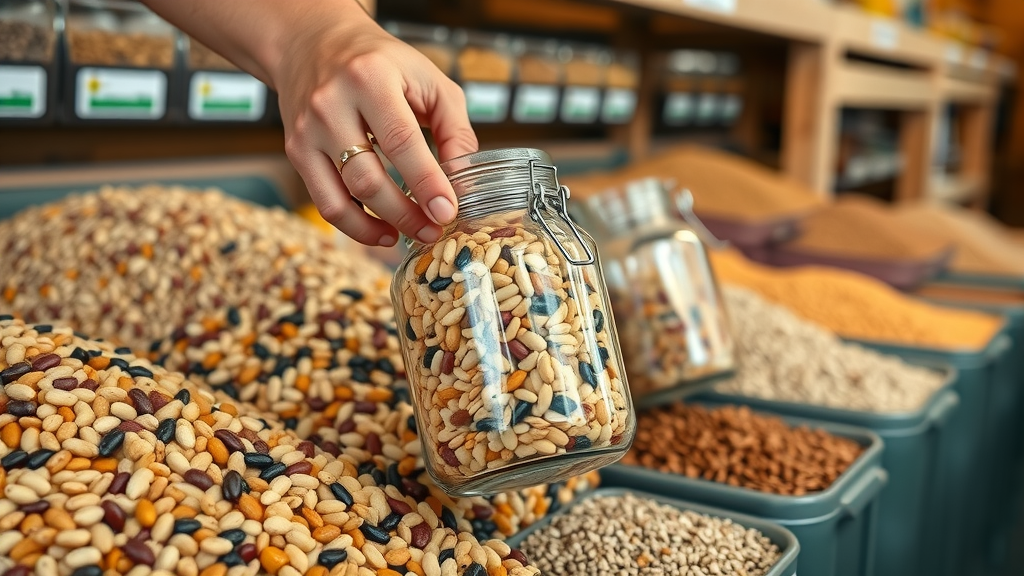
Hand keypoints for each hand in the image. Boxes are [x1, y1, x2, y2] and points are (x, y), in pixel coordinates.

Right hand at [272, 3, 477, 245]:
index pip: (400, 140)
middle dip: (406, 213)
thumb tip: (464, 181)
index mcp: (369, 78)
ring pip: (342, 197)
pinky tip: (383, 231)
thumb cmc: (380, 62)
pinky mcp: (296, 151)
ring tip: (413, 234)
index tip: (447, 211)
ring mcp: (307, 131)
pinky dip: (355, 226)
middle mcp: (330, 104)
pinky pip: (325, 202)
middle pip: (368, 177)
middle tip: (435, 229)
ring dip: (381, 225)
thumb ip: (454, 129)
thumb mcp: (430, 80)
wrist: (313, 42)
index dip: (426, 182)